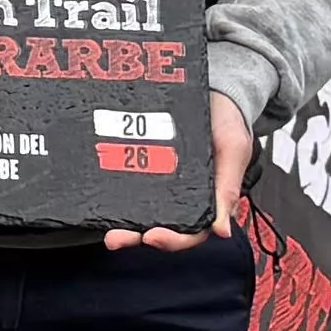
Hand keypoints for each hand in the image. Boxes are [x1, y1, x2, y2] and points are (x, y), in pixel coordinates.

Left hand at [105, 91, 255, 249]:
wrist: (212, 89)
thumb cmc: (227, 121)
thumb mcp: (234, 150)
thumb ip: (228, 188)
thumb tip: (222, 231)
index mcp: (205, 200)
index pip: (189, 233)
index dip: (172, 241)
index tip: (153, 237)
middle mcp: (178, 196)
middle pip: (155, 226)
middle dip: (134, 236)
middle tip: (115, 238)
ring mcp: (156, 181)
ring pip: (136, 209)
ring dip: (119, 221)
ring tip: (104, 226)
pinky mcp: (141, 163)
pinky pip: (124, 179)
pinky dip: (110, 189)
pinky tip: (97, 190)